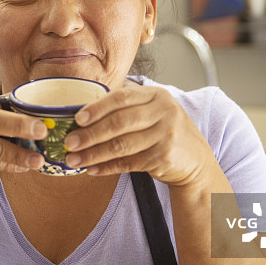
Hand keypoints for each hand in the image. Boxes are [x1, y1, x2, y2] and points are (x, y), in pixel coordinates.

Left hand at [63, 87, 216, 185]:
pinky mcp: (163, 157)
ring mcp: (165, 135)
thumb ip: (127, 107)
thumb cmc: (165, 133)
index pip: (122, 97)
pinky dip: (107, 167)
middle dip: (90, 133)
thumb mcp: (154, 111)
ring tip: (74, 159)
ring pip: (121, 145)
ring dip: (94, 153)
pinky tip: (92, 169)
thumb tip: (83, 112)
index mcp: (157, 95)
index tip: (77, 118)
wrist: (196, 161)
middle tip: (69, 142)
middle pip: (119, 122)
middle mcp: (164, 112)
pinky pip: (128, 163)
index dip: (97, 108)